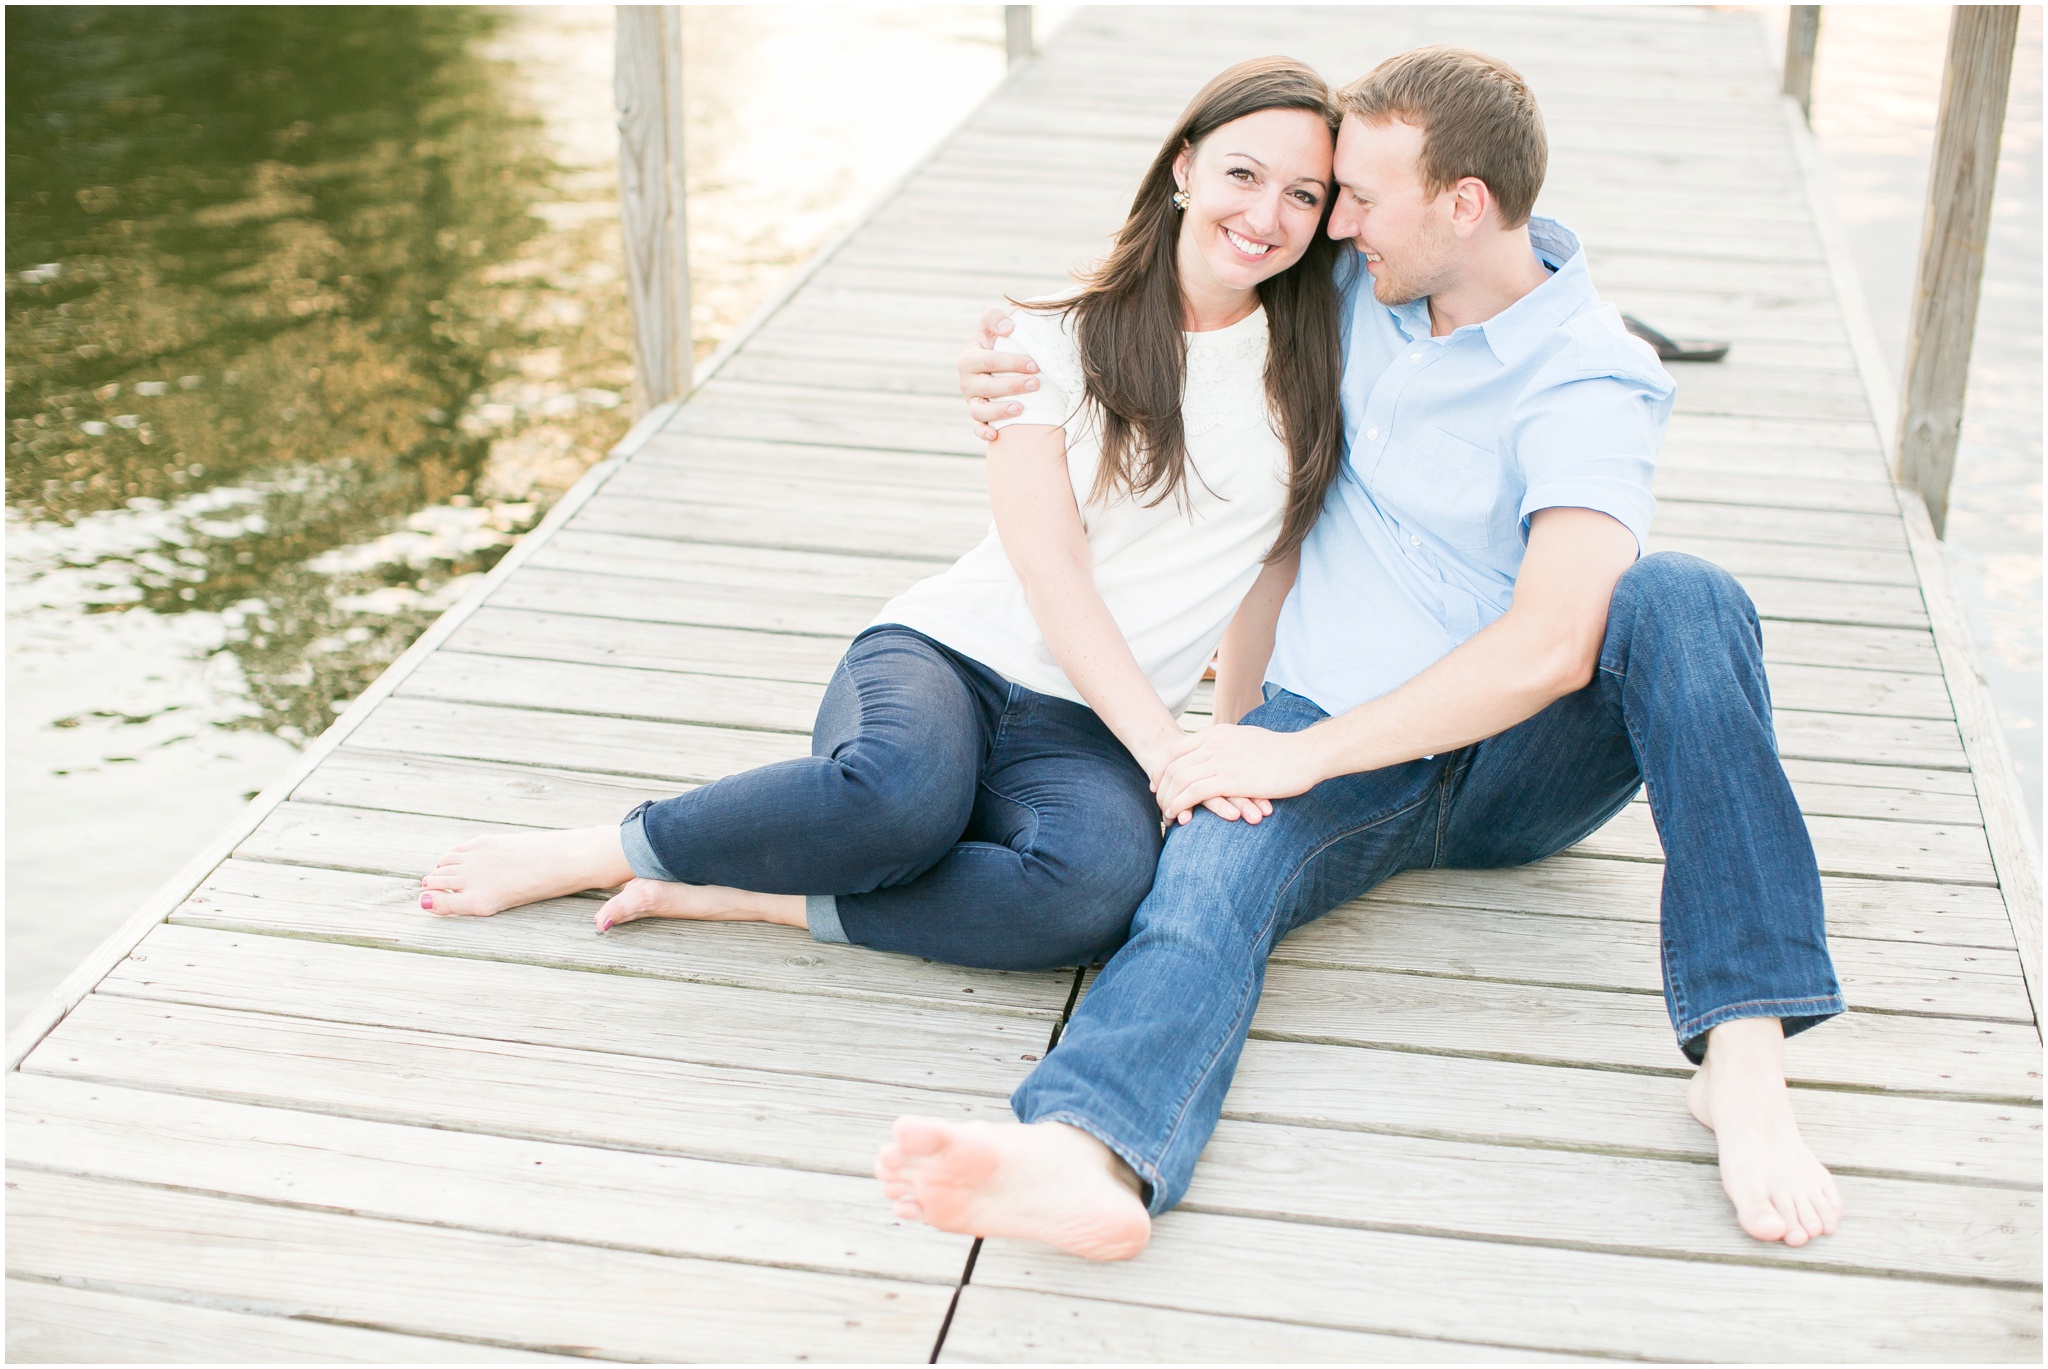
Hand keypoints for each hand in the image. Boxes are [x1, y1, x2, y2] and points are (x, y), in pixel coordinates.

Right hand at [958, 307, 1038, 440]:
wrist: (994, 367)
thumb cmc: (997, 344)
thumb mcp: (992, 327)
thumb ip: (994, 318)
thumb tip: (1008, 328)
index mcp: (968, 359)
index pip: (988, 360)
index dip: (1011, 362)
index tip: (1035, 365)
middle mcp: (966, 381)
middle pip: (986, 387)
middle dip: (1012, 386)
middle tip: (1036, 384)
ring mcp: (971, 401)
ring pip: (979, 411)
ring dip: (999, 412)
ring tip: (1021, 408)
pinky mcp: (976, 418)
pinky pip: (976, 429)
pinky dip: (983, 433)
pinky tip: (996, 435)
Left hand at [1139, 728, 1277, 826]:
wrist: (1305, 755)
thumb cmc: (1282, 751)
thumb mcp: (1247, 736)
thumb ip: (1226, 740)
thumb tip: (1210, 742)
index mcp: (1217, 733)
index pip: (1175, 749)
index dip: (1161, 768)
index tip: (1158, 784)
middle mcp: (1215, 743)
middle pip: (1172, 766)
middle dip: (1162, 788)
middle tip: (1160, 804)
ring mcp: (1222, 760)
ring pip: (1179, 780)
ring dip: (1168, 801)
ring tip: (1167, 816)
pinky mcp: (1231, 779)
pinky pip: (1194, 792)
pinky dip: (1180, 805)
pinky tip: (1179, 816)